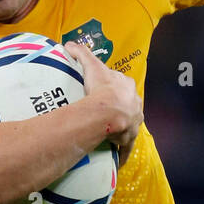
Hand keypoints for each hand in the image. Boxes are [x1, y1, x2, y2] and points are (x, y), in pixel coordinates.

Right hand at [64, 41, 142, 163]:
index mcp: (127, 86)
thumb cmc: (101, 87)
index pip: (121, 85)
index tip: (103, 91)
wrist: (109, 110)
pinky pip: (126, 146)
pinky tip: (118, 159)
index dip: (113, 87)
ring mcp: (134, 121)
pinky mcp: (130, 137)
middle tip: (105, 113)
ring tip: (110, 132)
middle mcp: (135, 103)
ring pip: (129, 124)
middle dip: (120, 108)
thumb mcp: (91, 66)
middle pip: (127, 104)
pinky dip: (122, 152)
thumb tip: (69, 44)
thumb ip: (81, 53)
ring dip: (122, 128)